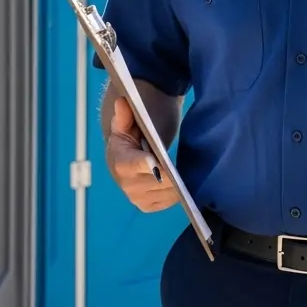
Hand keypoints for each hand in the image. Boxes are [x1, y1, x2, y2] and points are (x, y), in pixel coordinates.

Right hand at [105, 96, 180, 212]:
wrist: (123, 161)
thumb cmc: (127, 140)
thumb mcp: (124, 124)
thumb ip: (125, 115)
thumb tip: (122, 100)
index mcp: (121, 164)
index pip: (136, 165)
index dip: (148, 165)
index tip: (159, 162)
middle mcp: (128, 186)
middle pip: (157, 182)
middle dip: (171, 174)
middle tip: (184, 166)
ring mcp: (138, 198)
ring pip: (166, 193)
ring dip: (177, 184)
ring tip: (186, 173)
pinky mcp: (148, 206)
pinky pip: (168, 202)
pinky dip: (176, 193)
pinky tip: (181, 182)